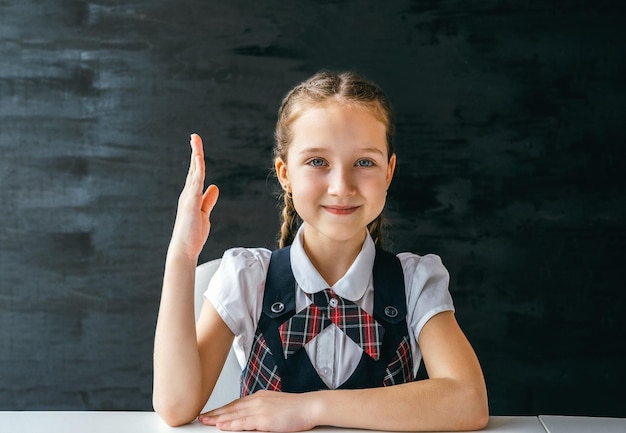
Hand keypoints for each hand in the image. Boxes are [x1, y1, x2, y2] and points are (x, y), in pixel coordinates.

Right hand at [170, 133, 218, 259]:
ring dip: (195, 155)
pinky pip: (196, 182)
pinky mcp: (191, 202)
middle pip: (193, 168)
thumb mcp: (204, 213)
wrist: (185, 248)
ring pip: (194, 171)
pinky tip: (199, 159)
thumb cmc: (193, 233)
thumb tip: (214, 187)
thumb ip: (208, 200)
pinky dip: (198, 169)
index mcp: (192, 195)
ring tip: (195, 140)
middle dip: (194, 151)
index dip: (197, 159)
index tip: (197, 146)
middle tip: (194, 136)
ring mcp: (189, 197)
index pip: (196, 173)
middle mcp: (188, 193)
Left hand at [197, 390, 317, 431]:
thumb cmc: (297, 408)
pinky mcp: (264, 418)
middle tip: (201, 417)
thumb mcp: (276, 406)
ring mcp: (260, 409)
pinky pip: (243, 422)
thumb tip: (255, 419)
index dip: (222, 408)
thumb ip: (263, 410)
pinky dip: (231, 423)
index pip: (236, 403)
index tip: (212, 412)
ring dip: (218, 418)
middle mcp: (257, 400)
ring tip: (206, 421)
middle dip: (215, 412)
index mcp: (260, 397)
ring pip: (234, 414)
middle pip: (231, 407)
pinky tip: (222, 426)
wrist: (310, 406)